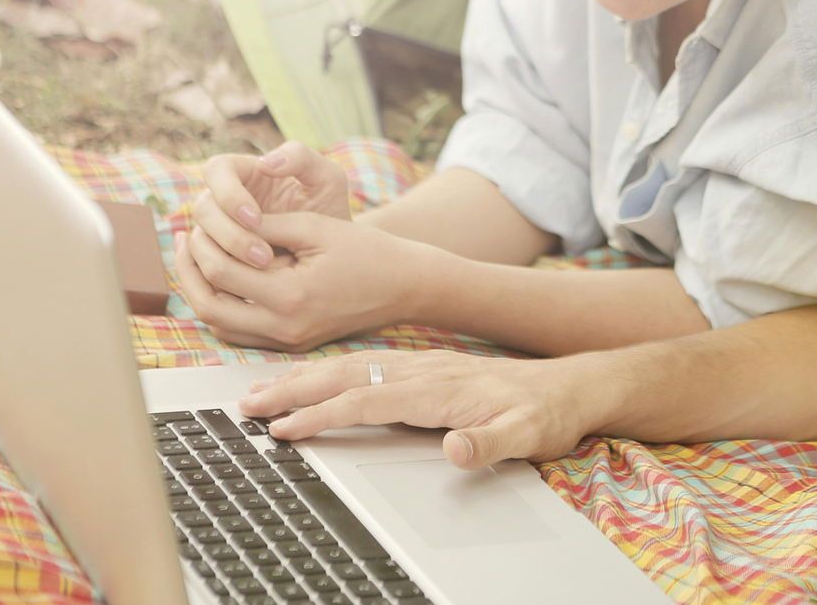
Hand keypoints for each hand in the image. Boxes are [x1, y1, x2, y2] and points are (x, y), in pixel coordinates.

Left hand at [176, 211, 444, 351]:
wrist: (402, 285)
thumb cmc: (366, 251)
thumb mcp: (317, 227)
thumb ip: (267, 225)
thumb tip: (224, 220)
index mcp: (291, 295)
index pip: (223, 271)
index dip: (203, 243)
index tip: (196, 221)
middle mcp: (285, 327)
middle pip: (210, 307)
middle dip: (189, 272)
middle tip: (184, 240)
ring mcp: (287, 341)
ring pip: (220, 325)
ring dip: (200, 292)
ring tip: (194, 258)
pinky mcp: (291, 344)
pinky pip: (240, 333)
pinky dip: (221, 308)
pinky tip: (219, 280)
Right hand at [189, 142, 351, 269]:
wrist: (334, 250)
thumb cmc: (328, 208)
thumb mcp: (326, 179)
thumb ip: (301, 158)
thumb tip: (264, 163)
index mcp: (243, 172)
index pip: (216, 170)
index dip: (228, 194)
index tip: (256, 218)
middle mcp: (222, 200)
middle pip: (202, 208)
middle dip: (229, 232)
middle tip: (262, 254)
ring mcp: (216, 230)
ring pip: (199, 240)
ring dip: (226, 256)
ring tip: (265, 267)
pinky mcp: (219, 258)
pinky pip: (204, 267)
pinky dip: (221, 275)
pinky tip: (249, 284)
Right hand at [237, 349, 596, 467]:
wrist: (570, 387)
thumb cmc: (545, 414)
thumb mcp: (527, 436)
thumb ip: (489, 445)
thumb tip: (454, 450)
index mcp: (438, 388)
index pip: (367, 399)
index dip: (323, 415)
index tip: (284, 431)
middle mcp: (423, 371)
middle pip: (346, 376)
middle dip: (294, 390)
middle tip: (247, 405)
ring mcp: (421, 367)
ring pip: (350, 366)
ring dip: (304, 377)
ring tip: (262, 390)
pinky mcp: (424, 369)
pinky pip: (364, 365)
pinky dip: (329, 372)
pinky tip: (312, 379)